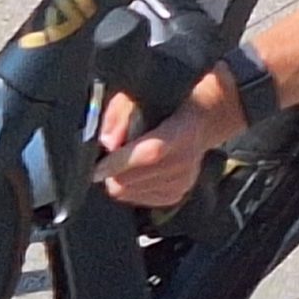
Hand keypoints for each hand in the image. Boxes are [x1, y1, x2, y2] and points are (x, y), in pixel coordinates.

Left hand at [92, 81, 237, 209]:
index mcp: (183, 131)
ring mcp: (183, 182)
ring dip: (119, 178)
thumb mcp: (142, 99)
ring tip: (127, 160)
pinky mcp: (176, 195)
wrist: (202, 121)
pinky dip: (129, 186)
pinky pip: (135, 199)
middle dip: (112, 170)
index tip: (96, 166)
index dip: (120, 162)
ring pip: (128, 191)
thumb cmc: (167, 106)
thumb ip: (121, 116)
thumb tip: (107, 142)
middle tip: (110, 156)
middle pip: (133, 178)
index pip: (150, 153)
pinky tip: (138, 171)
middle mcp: (187, 161)